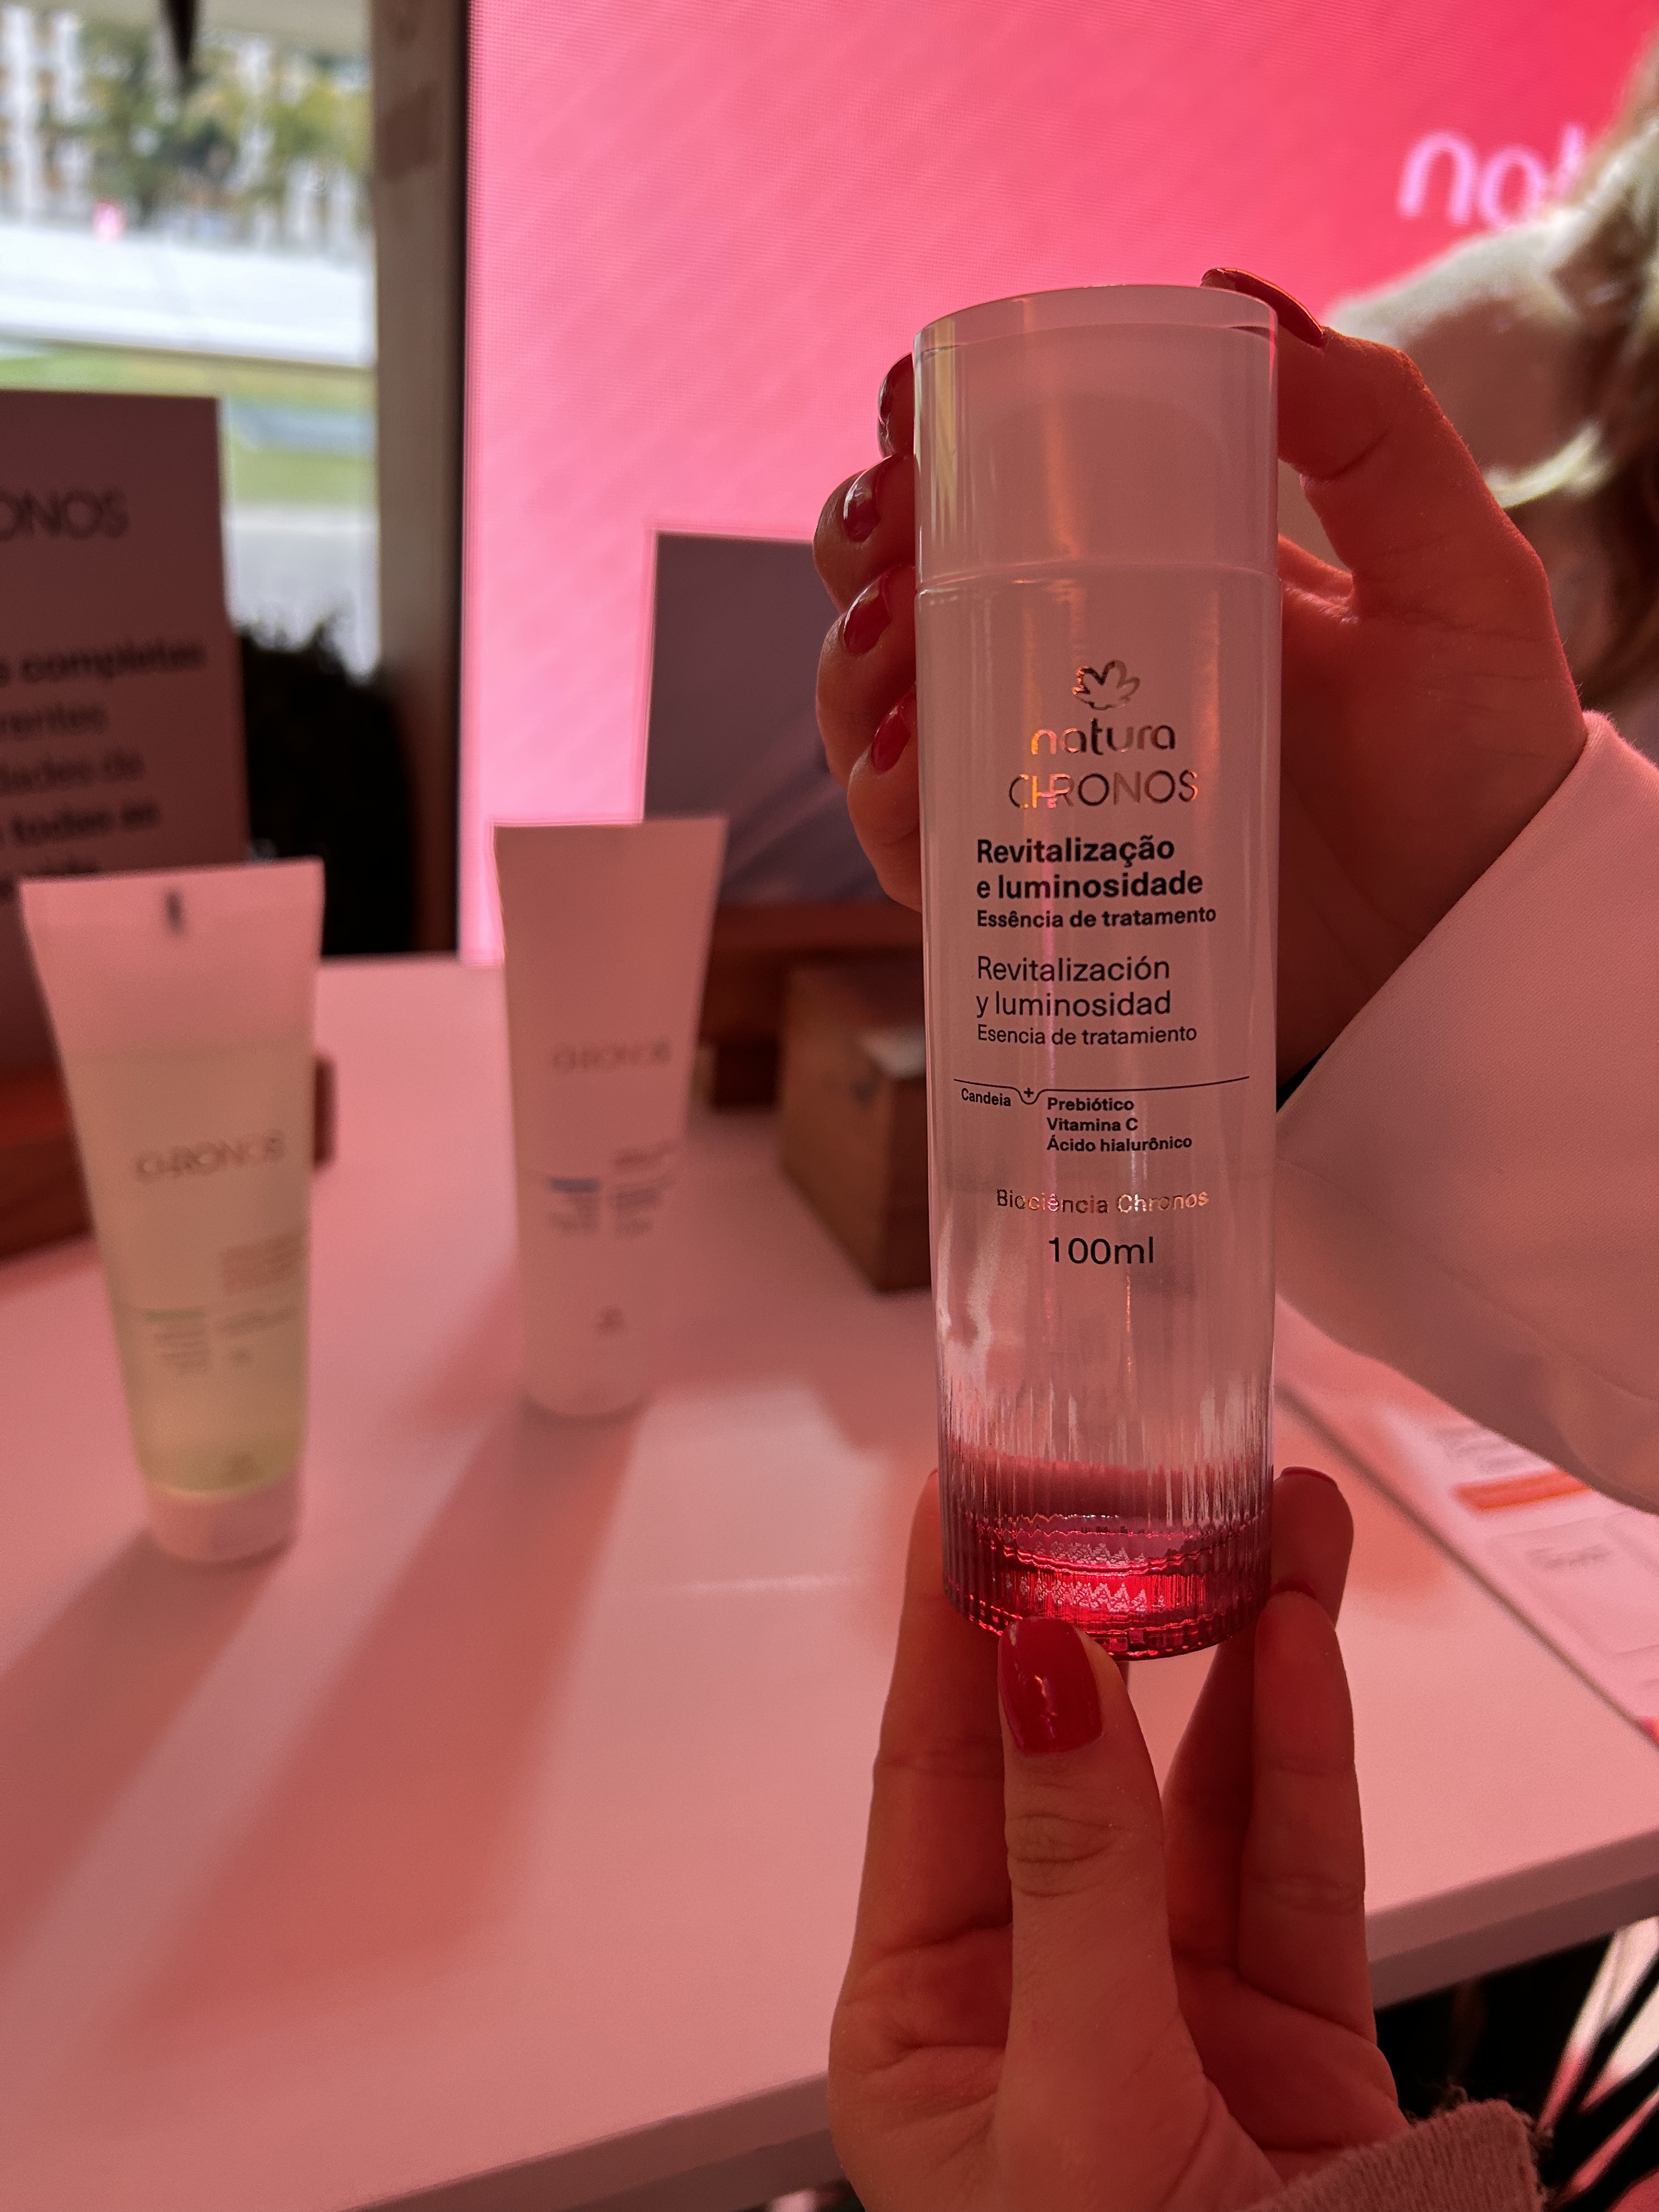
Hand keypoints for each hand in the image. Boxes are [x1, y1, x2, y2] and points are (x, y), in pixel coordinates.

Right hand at [813, 271, 1586, 1079]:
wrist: (1476, 950)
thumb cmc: (1479, 765)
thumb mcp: (1451, 579)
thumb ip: (1370, 433)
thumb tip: (1224, 293)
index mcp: (1160, 580)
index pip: (1007, 498)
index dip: (928, 452)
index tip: (905, 421)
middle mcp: (1082, 680)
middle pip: (911, 598)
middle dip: (862, 557)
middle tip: (890, 543)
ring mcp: (1053, 791)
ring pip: (887, 718)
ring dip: (852, 674)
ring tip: (894, 658)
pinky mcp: (1047, 899)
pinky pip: (921, 856)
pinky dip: (880, 812)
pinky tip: (907, 768)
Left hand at [829, 1469, 1404, 2211]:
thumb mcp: (1073, 2096)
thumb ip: (1074, 1878)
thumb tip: (1043, 1671)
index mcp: (923, 2014)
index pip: (928, 1774)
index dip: (946, 1625)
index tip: (958, 1490)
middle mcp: (1036, 1986)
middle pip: (1073, 1757)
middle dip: (1111, 1612)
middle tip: (1135, 1473)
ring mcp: (1170, 1999)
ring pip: (1201, 1788)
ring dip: (1235, 1649)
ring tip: (1273, 1518)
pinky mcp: (1290, 2025)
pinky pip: (1292, 1862)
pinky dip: (1303, 1752)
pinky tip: (1302, 1642)